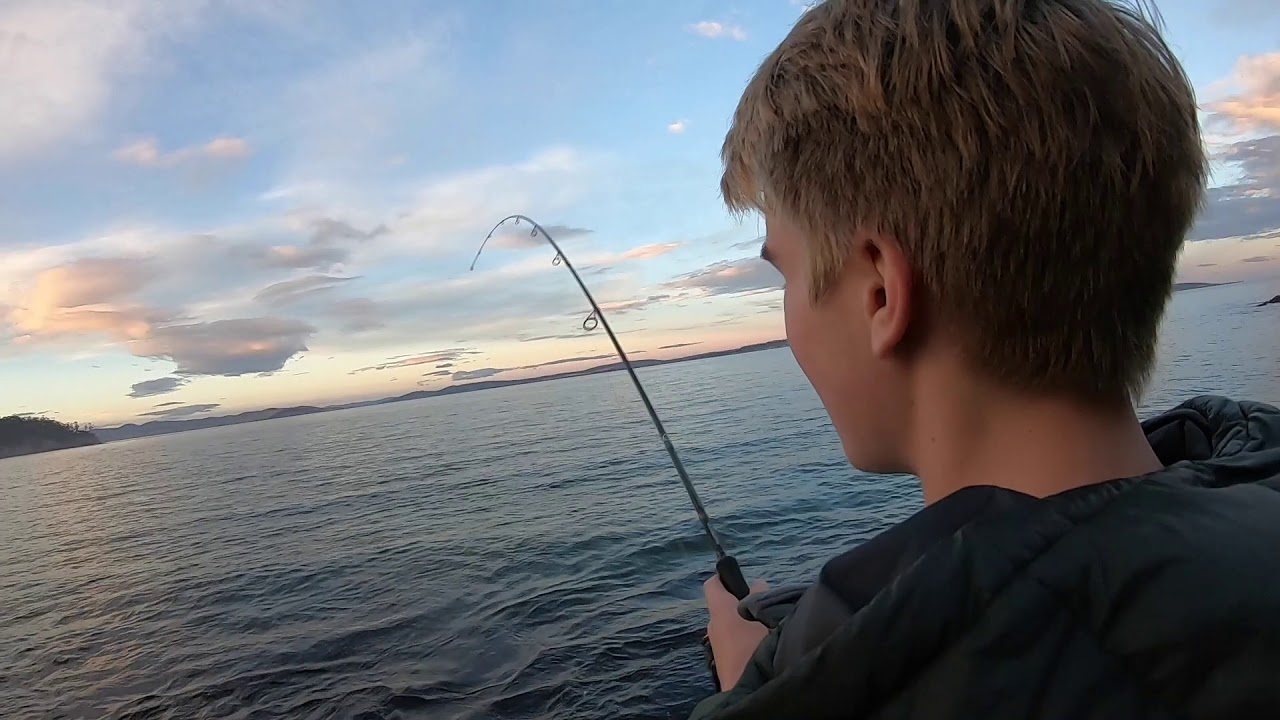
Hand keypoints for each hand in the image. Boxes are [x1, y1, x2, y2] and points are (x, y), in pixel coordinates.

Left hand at [704, 574, 769, 689]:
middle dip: (743, 603)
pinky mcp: (723, 663)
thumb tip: (758, 585)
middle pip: (725, 606)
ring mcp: (716, 647)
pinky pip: (733, 643)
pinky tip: (762, 647)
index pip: (713, 584)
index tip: (743, 580)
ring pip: (730, 626)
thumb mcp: (764, 618)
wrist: (748, 692)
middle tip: (766, 608)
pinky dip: (744, 640)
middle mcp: (713, 626)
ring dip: (745, 624)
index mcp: (719, 610)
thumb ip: (761, 598)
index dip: (725, 577)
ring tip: (767, 629)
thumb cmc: (756, 649)